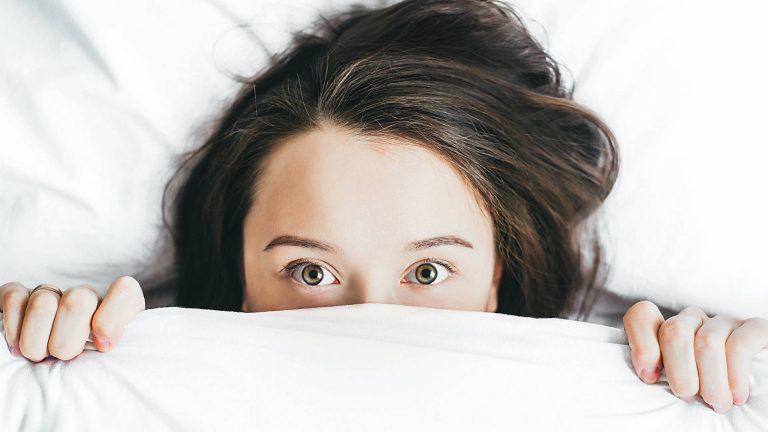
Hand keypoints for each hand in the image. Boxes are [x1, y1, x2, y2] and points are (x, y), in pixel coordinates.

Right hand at [0, 276, 144, 361]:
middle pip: (78, 301)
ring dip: (37, 341)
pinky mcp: (20, 296)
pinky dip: (14, 328)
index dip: (111, 319)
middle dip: (66, 341)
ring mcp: (52, 293)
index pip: (124, 291)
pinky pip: (15, 298)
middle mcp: (85, 296)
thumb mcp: (110, 364)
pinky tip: (18, 347)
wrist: (50, 367)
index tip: (102, 347)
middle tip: (63, 357)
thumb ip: (115, 352)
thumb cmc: (87, 367)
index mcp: (115, 308)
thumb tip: (104, 343)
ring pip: (43, 303)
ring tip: (40, 356)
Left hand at [623, 300, 767, 412]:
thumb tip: (648, 374)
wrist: (753, 400)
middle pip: (674, 330)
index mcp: (667, 330)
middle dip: (679, 370)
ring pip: (707, 341)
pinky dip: (735, 374)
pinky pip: (740, 344)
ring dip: (710, 380)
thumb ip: (655, 372)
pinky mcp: (754, 329)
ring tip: (716, 403)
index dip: (642, 344)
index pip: (642, 316)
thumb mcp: (674, 384)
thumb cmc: (703, 393)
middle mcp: (693, 320)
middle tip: (688, 396)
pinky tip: (736, 394)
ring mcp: (723, 322)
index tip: (650, 377)